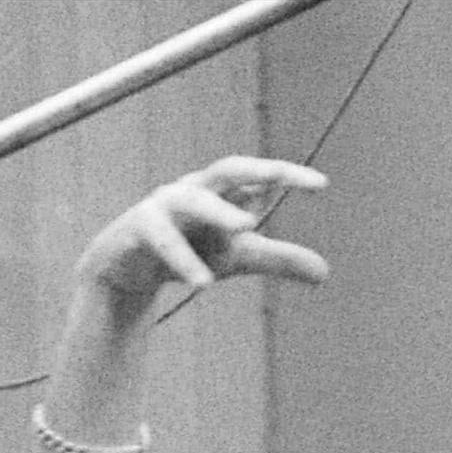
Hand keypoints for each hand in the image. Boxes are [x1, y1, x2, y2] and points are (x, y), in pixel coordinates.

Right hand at [78, 157, 329, 310]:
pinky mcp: (136, 230)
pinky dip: (182, 259)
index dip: (285, 175)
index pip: (256, 175)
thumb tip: (325, 273)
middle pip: (226, 170)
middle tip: (281, 178)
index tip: (321, 185)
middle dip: (255, 170)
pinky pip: (161, 239)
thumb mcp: (237, 257)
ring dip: (218, 210)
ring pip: (192, 200)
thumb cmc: (187, 251)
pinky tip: (204, 282)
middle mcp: (192, 189)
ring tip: (247, 226)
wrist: (126, 271)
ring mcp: (161, 206)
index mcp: (219, 190)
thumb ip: (277, 259)